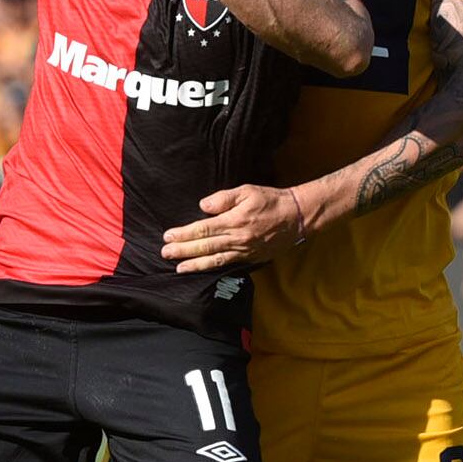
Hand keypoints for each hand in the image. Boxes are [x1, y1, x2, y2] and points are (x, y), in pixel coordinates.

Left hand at [162, 184, 303, 272]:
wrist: (297, 217)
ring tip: (178, 268)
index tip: (168, 236)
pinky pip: (227, 265)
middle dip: (183, 251)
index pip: (203, 229)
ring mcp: (244, 251)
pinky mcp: (251, 258)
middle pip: (205, 247)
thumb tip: (203, 206)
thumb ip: (224, 198)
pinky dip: (212, 269)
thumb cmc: (271, 200)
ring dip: (195, 264)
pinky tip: (202, 270)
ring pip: (214, 260)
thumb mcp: (247, 191)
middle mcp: (237, 239)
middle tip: (165, 253)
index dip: (184, 234)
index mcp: (234, 221)